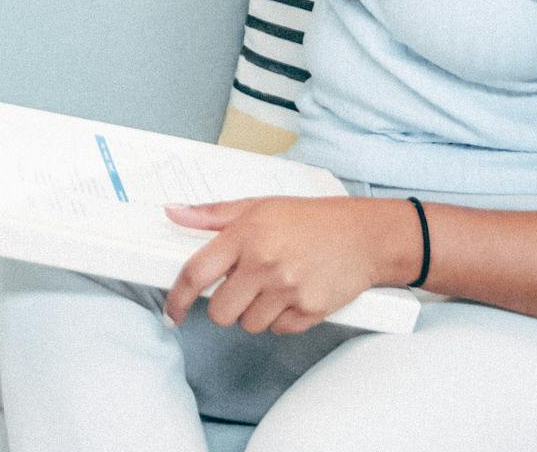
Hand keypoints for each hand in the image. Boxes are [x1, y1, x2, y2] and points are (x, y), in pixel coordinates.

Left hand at [163, 195, 418, 334]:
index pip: (196, 273)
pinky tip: (293, 296)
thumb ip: (212, 214)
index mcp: (245, 235)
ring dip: (254, 313)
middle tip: (241, 288)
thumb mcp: (258, 206)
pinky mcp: (310, 311)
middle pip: (221, 311)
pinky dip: (281, 320)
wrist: (365, 236)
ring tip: (273, 287)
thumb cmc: (311, 219)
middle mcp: (264, 264)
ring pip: (249, 324)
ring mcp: (288, 290)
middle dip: (225, 306)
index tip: (172, 312)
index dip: (177, 298)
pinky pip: (279, 330)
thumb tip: (173, 213)